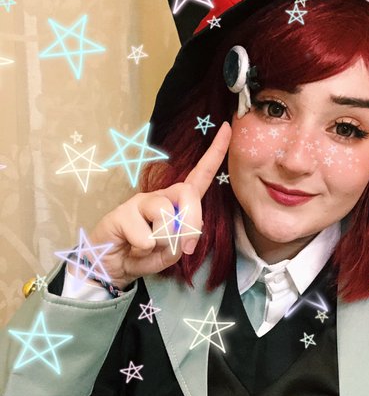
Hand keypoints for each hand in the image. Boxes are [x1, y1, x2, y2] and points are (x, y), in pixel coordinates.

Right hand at [78, 122, 231, 289]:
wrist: (112, 267)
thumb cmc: (145, 256)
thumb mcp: (171, 252)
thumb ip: (181, 240)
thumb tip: (180, 229)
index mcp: (176, 202)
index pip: (200, 176)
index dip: (214, 153)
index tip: (227, 128)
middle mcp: (159, 196)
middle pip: (188, 195)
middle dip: (192, 223)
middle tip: (185, 248)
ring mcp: (139, 203)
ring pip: (166, 218)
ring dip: (162, 243)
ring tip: (146, 248)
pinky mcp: (121, 214)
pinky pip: (145, 237)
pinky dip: (143, 252)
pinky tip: (132, 248)